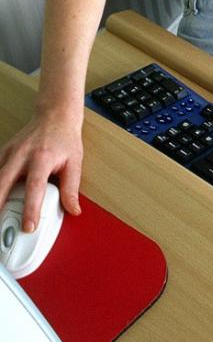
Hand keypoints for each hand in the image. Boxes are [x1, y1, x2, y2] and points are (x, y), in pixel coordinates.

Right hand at [0, 113, 82, 232]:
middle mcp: (23, 155)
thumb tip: (73, 210)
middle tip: (2, 225)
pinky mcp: (4, 152)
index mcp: (43, 157)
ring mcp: (10, 153)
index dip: (31, 209)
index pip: (35, 187)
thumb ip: (71, 188)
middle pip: (4, 183)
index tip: (29, 227)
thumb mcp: (75, 162)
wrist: (55, 114)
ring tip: (0, 213)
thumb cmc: (65, 138)